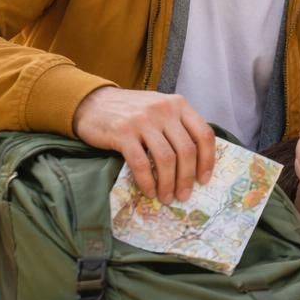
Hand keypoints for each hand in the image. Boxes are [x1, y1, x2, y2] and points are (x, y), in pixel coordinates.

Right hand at [72, 87, 214, 202]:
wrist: (92, 102)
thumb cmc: (131, 111)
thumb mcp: (161, 109)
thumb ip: (179, 126)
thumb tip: (198, 163)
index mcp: (179, 104)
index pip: (204, 134)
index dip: (207, 160)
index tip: (204, 180)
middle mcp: (164, 109)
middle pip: (186, 150)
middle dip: (187, 178)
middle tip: (184, 195)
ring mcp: (143, 120)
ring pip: (166, 159)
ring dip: (169, 184)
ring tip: (166, 197)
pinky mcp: (122, 132)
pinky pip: (141, 164)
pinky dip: (148, 182)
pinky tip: (149, 192)